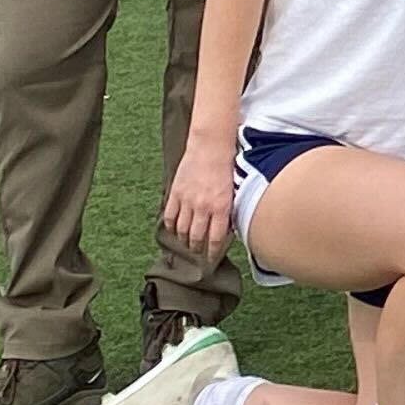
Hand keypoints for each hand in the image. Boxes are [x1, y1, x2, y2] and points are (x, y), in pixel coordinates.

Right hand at [164, 116, 239, 259]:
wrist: (211, 146)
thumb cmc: (227, 166)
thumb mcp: (234, 190)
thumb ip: (228, 210)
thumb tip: (227, 227)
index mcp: (220, 207)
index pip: (215, 238)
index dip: (212, 252)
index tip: (211, 258)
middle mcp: (203, 207)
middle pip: (196, 237)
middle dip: (197, 248)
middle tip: (198, 253)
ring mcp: (187, 200)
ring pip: (182, 230)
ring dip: (184, 239)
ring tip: (187, 243)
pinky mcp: (176, 193)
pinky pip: (170, 216)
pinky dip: (172, 225)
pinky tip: (175, 229)